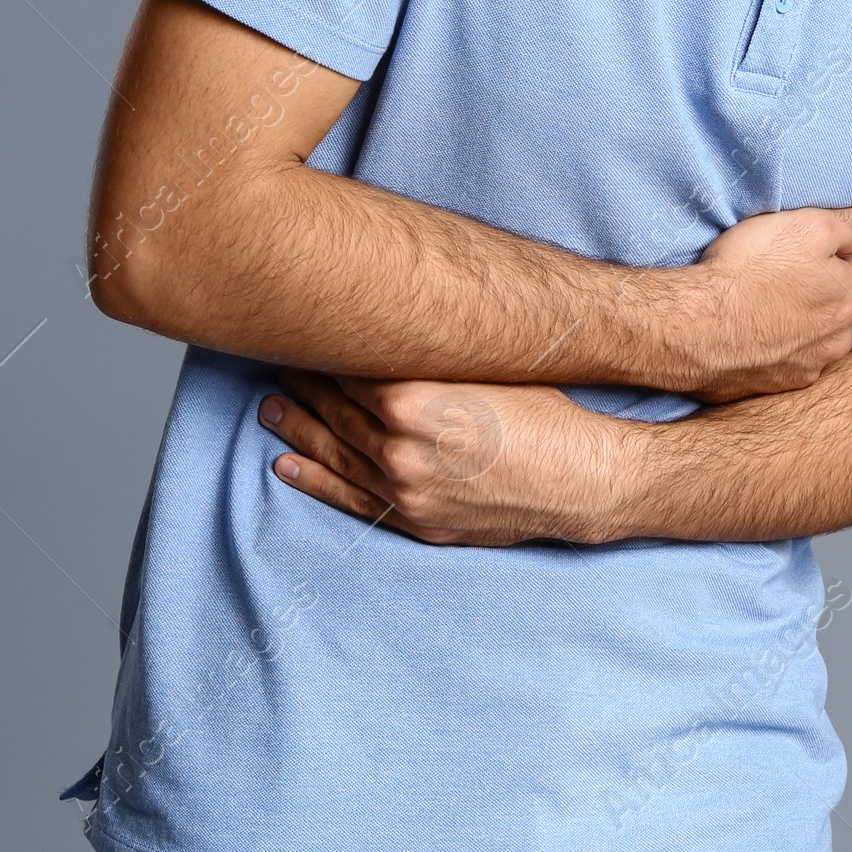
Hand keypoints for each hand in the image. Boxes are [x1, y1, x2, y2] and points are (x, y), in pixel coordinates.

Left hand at [257, 370, 633, 545]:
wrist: (582, 480)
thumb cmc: (547, 413)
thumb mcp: (490, 366)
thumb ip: (433, 357)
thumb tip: (395, 332)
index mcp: (412, 400)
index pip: (348, 369)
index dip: (323, 351)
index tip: (306, 334)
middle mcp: (397, 446)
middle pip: (334, 408)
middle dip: (303, 385)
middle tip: (279, 364)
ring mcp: (403, 489)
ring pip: (333, 452)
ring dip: (296, 428)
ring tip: (269, 408)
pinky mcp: (415, 520)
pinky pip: (351, 498)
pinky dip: (315, 480)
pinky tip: (286, 464)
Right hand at [672, 206, 851, 401]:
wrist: (696, 326)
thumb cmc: (750, 273)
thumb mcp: (809, 225)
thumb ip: (848, 225)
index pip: (849, 265)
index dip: (819, 253)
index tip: (792, 252)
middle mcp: (838, 340)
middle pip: (828, 303)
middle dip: (807, 289)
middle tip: (770, 275)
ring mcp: (805, 368)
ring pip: (803, 335)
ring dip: (786, 322)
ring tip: (753, 305)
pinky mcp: (773, 385)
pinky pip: (775, 361)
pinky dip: (764, 347)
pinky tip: (743, 332)